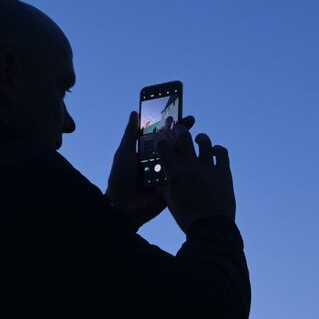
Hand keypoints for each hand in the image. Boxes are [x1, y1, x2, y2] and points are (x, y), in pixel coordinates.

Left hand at [105, 111, 193, 229]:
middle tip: (191, 120)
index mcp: (147, 152)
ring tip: (194, 136)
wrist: (123, 205)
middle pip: (173, 144)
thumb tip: (135, 113)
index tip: (178, 114)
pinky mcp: (172, 185)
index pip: (161, 135)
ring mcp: (166, 173)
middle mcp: (158, 161)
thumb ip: (131, 134)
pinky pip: (181, 174)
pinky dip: (188, 167)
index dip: (169, 125)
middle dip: (182, 133)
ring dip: (187, 147)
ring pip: (179, 158)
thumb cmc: (120, 177)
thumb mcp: (125, 152)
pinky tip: (197, 157)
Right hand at [156, 123, 236, 233]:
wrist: (210, 227)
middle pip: (184, 137)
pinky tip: (215, 152)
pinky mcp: (224, 172)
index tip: (162, 140)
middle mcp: (191, 166)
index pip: (163, 147)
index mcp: (175, 173)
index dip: (161, 140)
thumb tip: (159, 186)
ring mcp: (208, 168)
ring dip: (201, 138)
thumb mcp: (171, 203)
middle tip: (180, 131)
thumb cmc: (188, 217)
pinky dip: (218, 150)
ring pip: (205, 141)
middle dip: (180, 131)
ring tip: (199, 140)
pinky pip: (222, 153)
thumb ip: (165, 190)